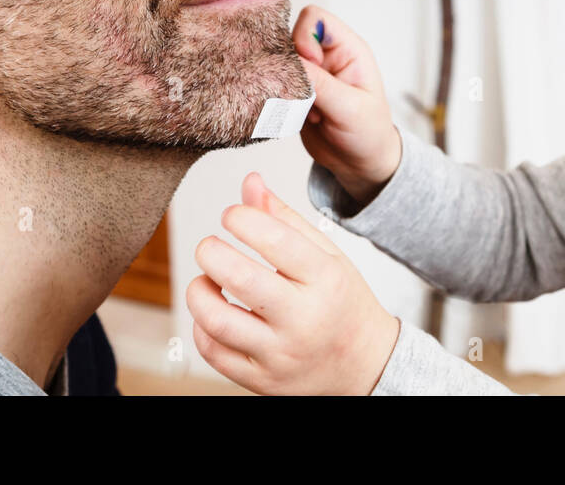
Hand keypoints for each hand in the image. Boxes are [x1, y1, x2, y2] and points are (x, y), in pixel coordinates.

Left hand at [186, 172, 400, 394]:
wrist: (366, 365)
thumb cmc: (342, 302)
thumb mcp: (327, 255)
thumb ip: (285, 219)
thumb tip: (250, 182)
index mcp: (325, 279)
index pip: (275, 239)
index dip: (241, 218)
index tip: (231, 215)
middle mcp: (305, 319)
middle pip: (241, 279)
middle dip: (211, 252)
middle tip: (209, 246)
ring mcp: (282, 355)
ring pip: (218, 322)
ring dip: (198, 292)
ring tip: (206, 280)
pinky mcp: (264, 381)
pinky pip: (215, 354)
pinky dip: (202, 328)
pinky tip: (213, 312)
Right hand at [292, 6, 401, 205]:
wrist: (361, 165)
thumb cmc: (369, 133)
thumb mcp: (350, 109)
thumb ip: (321, 84)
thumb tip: (290, 62)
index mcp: (348, 49)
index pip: (315, 18)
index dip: (304, 38)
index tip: (311, 67)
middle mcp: (326, 57)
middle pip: (289, 38)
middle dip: (290, 66)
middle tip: (307, 95)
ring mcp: (309, 75)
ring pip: (277, 63)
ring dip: (286, 88)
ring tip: (309, 111)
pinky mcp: (294, 93)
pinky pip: (273, 86)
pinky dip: (279, 102)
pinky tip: (301, 119)